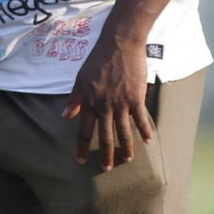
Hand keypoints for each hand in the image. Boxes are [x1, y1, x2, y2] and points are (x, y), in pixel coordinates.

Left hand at [63, 35, 152, 170]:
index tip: (81, 161)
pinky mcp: (136, 98)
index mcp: (89, 101)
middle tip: (106, 169)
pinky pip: (141, 119)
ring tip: (126, 160)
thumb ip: (74, 99)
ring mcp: (121, 103)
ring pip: (124, 132)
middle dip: (106, 155)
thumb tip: (66, 116)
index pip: (84, 130)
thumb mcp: (80, 78)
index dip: (82, 147)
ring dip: (126, 149)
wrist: (118, 44)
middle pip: (105, 136)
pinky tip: (147, 141)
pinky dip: (145, 131)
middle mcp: (104, 105)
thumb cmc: (97, 60)